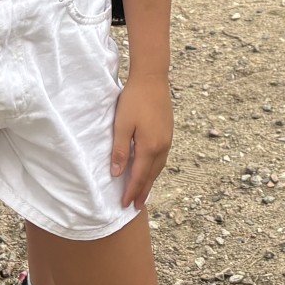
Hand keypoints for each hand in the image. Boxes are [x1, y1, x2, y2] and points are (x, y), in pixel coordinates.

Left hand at [108, 71, 172, 208]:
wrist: (152, 78)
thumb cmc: (134, 99)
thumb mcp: (122, 125)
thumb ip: (120, 150)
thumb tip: (116, 174)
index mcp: (149, 147)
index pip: (138, 176)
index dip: (131, 192)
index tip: (124, 205)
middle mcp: (162, 147)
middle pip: (151, 175)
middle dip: (143, 191)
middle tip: (136, 206)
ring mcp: (167, 139)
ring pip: (158, 167)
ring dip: (150, 181)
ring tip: (143, 192)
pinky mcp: (168, 132)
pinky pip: (162, 158)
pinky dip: (155, 169)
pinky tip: (150, 169)